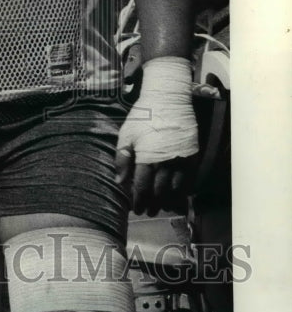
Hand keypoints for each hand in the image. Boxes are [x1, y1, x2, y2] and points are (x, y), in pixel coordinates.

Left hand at [114, 56, 198, 214]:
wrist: (168, 99)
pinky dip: (182, 192)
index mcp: (146, 159)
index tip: (136, 209)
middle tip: (148, 212)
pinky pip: (189, 181)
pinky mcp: (192, 157)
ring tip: (162, 207)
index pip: (142, 188)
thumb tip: (119, 182)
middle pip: (159, 193)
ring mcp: (181, 161)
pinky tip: (176, 196)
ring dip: (168, 201)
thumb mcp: (126, 135)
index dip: (139, 201)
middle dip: (153, 205)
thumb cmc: (143, 116)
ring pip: (176, 190)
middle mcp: (166, 164)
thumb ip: (122, 159)